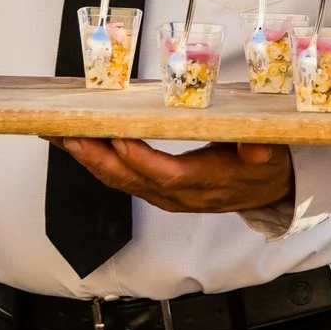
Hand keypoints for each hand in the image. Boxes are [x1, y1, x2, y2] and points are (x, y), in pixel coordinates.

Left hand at [48, 138, 292, 213]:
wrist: (264, 189)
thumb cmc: (263, 166)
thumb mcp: (271, 155)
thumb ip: (261, 152)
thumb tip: (258, 151)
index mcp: (205, 182)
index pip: (167, 174)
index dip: (141, 159)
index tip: (118, 137)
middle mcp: (178, 194)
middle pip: (131, 179)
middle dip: (96, 157)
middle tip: (68, 134)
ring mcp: (164, 195)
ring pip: (119, 180)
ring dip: (88, 158)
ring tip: (59, 135)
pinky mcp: (156, 190)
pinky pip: (120, 179)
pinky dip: (96, 162)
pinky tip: (78, 145)